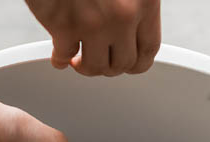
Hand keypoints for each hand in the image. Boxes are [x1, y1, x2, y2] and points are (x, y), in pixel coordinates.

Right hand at [26, 0, 160, 75]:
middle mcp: (123, 14)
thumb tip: (132, 27)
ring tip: (79, 59)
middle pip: (123, 64)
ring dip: (86, 66)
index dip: (137, 62)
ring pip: (95, 67)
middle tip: (99, 60)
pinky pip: (64, 56)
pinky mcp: (63, 25)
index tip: (128, 64)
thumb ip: (134, 0)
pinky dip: (60, 59)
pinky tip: (59, 56)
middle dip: (109, 66)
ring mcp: (94, 22)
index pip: (149, 49)